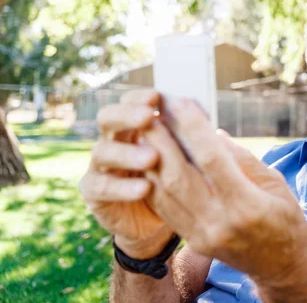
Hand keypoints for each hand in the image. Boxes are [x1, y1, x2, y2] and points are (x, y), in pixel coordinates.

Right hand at [79, 89, 173, 258]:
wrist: (155, 221)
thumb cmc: (172, 179)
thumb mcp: (183, 156)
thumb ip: (187, 135)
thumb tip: (203, 114)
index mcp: (133, 126)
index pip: (128, 102)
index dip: (138, 97)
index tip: (156, 96)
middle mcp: (113, 140)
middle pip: (107, 118)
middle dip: (126, 115)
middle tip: (147, 117)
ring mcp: (100, 166)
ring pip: (102, 151)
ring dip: (127, 153)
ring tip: (152, 158)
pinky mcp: (93, 192)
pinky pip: (100, 187)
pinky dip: (122, 187)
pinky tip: (144, 188)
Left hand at [142, 98, 306, 301]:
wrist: (282, 267)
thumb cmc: (286, 220)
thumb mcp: (275, 185)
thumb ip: (243, 160)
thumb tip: (213, 134)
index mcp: (246, 205)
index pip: (212, 159)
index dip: (193, 128)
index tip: (181, 103)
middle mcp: (219, 221)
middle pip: (178, 175)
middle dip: (160, 140)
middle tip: (150, 113)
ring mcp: (203, 234)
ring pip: (164, 192)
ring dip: (151, 159)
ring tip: (145, 132)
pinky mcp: (194, 241)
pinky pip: (165, 208)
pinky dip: (154, 182)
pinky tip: (150, 161)